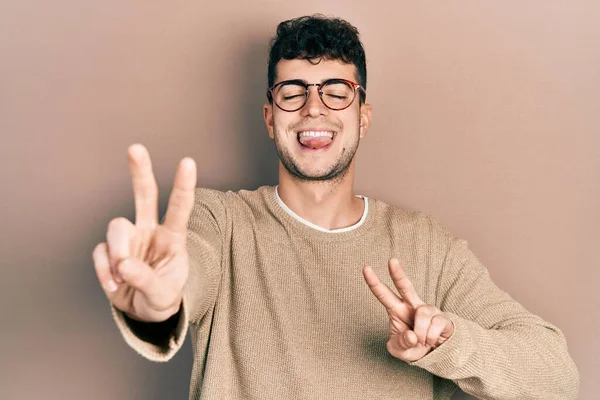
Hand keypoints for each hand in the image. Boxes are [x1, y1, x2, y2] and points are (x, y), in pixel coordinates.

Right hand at [93, 144, 196, 321]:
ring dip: (118, 252)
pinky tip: (114, 286)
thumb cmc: (162, 297)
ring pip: (116, 227)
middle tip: (135, 148)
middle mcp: (150, 231)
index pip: (180, 208)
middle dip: (140, 172)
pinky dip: (104, 271)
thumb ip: (147, 280)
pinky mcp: (108, 252)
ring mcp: (129, 239)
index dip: (183, 185)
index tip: (188, 162)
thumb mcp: (163, 296)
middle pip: (144, 196)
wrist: (144, 312)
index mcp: (173, 237)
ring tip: (122, 277)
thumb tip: (124, 264)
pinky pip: (100, 253)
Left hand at [363, 258, 453, 361]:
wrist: (434, 355)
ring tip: (422, 341)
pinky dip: (431, 338)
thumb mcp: (400, 351)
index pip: (383, 294)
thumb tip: (411, 335)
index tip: (365, 268)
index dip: (374, 282)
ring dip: (421, 334)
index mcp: (396, 310)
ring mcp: (428, 309)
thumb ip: (400, 344)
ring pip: (423, 313)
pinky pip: (436, 324)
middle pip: (405, 286)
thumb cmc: (412, 347)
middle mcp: (411, 305)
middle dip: (398, 273)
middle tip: (392, 260)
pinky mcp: (442, 317)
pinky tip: (432, 341)